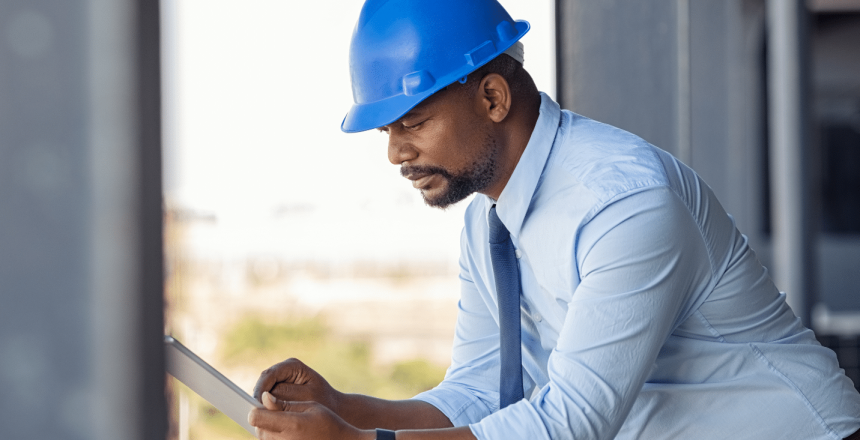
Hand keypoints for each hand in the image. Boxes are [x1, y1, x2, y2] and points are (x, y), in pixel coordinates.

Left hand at [248, 392, 370, 439]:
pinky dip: (274, 438)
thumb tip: (264, 397)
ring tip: (283, 422)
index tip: (264, 403)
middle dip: (262, 418)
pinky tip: (287, 432)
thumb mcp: (311, 406)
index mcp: (291, 424)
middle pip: (257, 428)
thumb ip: (285, 404)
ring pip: (263, 438)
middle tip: (275, 411)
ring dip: (267, 429)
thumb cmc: (329, 422)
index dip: (257, 409)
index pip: (256, 417)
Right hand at [253, 358, 340, 412]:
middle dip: (258, 398)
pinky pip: (268, 400)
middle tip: (253, 415)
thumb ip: (286, 395)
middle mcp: (284, 370)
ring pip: (263, 393)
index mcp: (292, 366)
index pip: (269, 375)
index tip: (254, 405)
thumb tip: (265, 397)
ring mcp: (280, 380)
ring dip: (261, 405)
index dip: (260, 390)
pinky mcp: (279, 391)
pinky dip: (266, 409)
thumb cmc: (324, 401)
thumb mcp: (307, 397)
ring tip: (258, 419)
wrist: (333, 407)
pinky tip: (265, 420)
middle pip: (264, 384)